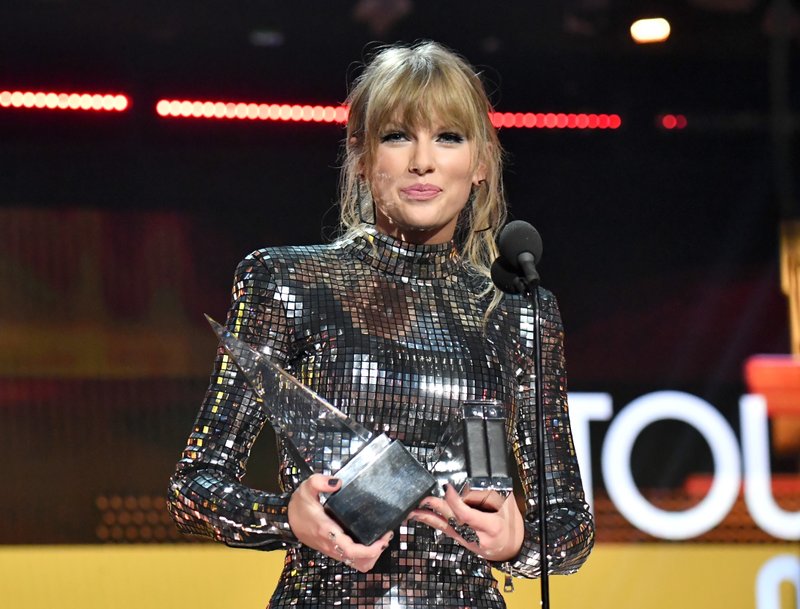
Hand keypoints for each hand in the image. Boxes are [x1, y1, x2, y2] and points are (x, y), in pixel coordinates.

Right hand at [287, 474, 392, 572]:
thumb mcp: (306, 488)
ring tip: (380, 539)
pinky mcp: (334, 550)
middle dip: (376, 552)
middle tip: (385, 535)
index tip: (384, 538)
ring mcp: (333, 550)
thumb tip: (337, 482)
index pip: (352, 550)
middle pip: (359, 562)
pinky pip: (353, 560)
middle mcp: (332, 544)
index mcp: (327, 531)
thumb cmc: (299, 505)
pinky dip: (364, 555)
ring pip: (357, 564)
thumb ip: (319, 482)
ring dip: (371, 555)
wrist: (287, 520)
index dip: (371, 550)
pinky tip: (370, 540)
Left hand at [408, 484, 524, 561]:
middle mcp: (476, 536)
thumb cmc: (511, 526)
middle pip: (452, 520)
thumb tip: (471, 483)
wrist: (512, 549)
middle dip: (436, 508)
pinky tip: (421, 516)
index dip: (454, 501)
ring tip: (413, 510)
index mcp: (490, 527)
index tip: (446, 487)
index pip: (466, 515)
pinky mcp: (461, 540)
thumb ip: (491, 495)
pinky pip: (445, 530)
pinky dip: (432, 521)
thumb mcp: (509, 507)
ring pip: (445, 527)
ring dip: (428, 517)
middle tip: (423, 497)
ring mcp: (467, 540)